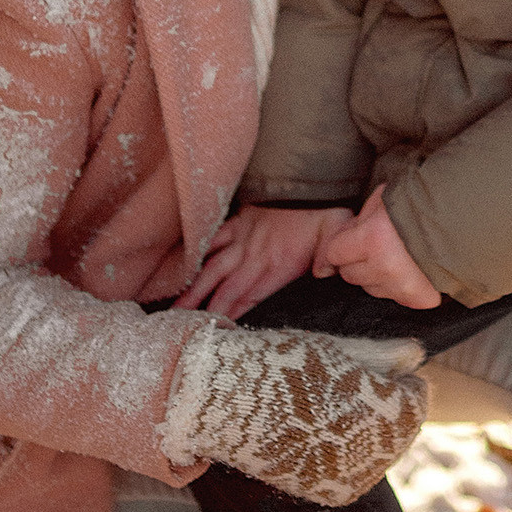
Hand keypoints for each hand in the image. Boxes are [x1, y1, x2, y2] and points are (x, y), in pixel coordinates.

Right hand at [160, 317, 428, 504]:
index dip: (401, 380)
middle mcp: (373, 455)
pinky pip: (356, 472)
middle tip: (353, 389)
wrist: (224, 403)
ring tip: (333, 409)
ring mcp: (350, 479)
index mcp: (383, 414)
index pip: (416, 400)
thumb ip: (384, 355)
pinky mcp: (328, 494)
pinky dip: (349, 453)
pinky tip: (323, 432)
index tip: (381, 370)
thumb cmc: (283, 366)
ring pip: (381, 453)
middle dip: (388, 408)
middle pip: (402, 430)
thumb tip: (417, 355)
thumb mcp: (337, 350)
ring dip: (371, 432)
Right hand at [175, 206, 353, 320]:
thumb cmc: (325, 213)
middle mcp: (255, 254)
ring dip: (194, 288)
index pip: (248, 297)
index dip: (230, 315)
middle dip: (203, 309)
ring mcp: (244, 237)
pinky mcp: (239, 220)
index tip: (212, 331)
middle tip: (181, 328)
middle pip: (224, 287)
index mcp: (278, 264)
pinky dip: (198, 250)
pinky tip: (180, 264)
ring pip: (213, 266)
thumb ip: (330, 257)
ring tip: (176, 307)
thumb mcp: (335, 235)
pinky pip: (214, 237)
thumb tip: (326, 272)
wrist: (311, 180)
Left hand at [314, 188, 441, 309]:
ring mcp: (403, 286)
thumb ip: (360, 219)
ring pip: (371, 289)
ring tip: (396, 258)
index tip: (345, 246)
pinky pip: (395, 299)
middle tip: (376, 247)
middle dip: (357, 261)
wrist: (464, 222)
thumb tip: (342, 240)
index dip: (339, 247)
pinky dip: (399, 288)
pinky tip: (410, 271)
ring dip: (377, 276)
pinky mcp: (420, 299)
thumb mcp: (383, 199)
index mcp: (373, 238)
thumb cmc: (422, 206)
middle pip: (350, 275)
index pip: (334, 254)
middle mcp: (385, 267)